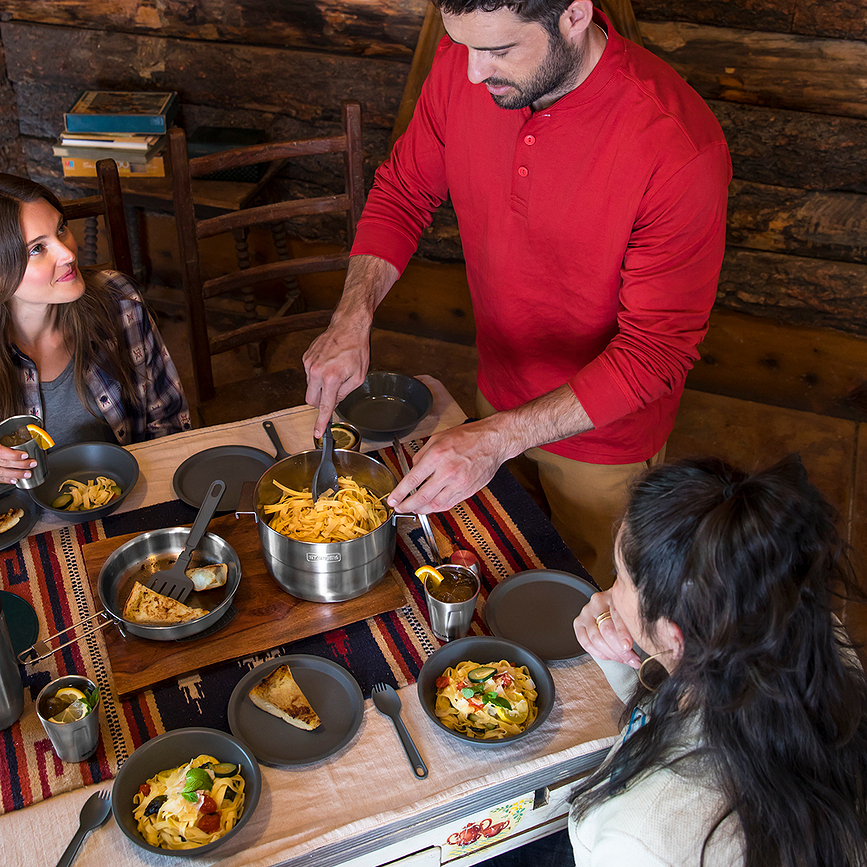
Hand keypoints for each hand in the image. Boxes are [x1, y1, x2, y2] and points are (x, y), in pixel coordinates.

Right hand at [0, 445, 36, 485]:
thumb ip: (5, 446)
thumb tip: (18, 443)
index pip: (2, 452)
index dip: (14, 455)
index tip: (25, 455)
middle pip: (5, 463)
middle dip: (20, 464)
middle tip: (33, 464)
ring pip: (2, 472)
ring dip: (16, 474)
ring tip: (28, 474)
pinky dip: (6, 480)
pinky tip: (15, 480)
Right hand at [302, 320, 369, 437]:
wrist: (348, 326)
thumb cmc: (356, 349)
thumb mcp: (358, 376)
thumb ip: (344, 393)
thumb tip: (334, 402)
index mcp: (331, 379)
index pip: (324, 406)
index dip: (321, 422)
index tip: (317, 433)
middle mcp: (316, 372)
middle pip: (311, 400)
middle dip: (321, 402)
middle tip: (334, 393)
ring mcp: (309, 364)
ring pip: (310, 387)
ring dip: (320, 386)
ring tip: (335, 372)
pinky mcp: (306, 357)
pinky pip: (309, 374)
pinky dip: (318, 375)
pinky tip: (329, 364)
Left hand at [386, 420, 508, 513]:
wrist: (494, 440)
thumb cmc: (468, 436)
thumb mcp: (438, 438)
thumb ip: (422, 455)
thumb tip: (412, 470)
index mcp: (437, 455)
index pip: (413, 479)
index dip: (399, 493)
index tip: (392, 500)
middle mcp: (448, 471)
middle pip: (422, 496)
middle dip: (407, 506)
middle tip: (400, 507)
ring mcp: (459, 483)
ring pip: (436, 505)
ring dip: (422, 510)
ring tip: (414, 509)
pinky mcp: (468, 490)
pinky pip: (449, 504)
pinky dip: (437, 508)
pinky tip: (430, 506)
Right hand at [573, 590, 639, 667]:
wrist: (610, 604)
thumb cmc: (624, 611)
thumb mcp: (632, 613)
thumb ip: (636, 625)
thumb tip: (645, 645)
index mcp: (614, 596)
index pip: (617, 616)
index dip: (623, 634)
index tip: (628, 647)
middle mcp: (598, 602)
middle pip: (606, 629)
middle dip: (619, 649)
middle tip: (630, 659)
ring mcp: (586, 612)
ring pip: (595, 637)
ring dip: (610, 653)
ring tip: (622, 659)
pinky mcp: (579, 622)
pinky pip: (585, 642)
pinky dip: (597, 652)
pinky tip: (607, 656)